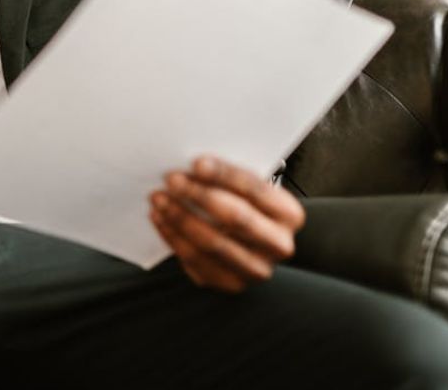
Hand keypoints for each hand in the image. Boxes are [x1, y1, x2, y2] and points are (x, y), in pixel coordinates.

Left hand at [149, 156, 304, 292]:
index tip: (196, 163)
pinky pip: (195, 261)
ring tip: (159, 198)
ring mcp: (256, 269)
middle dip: (199, 195)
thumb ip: (229, 178)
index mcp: (289, 214)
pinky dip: (173, 237)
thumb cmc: (247, 206)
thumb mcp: (249, 189)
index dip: (224, 175)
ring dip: (180, 217)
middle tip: (172, 179)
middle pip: (235, 218)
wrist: (256, 244)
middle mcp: (279, 245)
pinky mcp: (230, 283)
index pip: (255, 190)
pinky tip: (160, 218)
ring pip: (212, 243)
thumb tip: (192, 166)